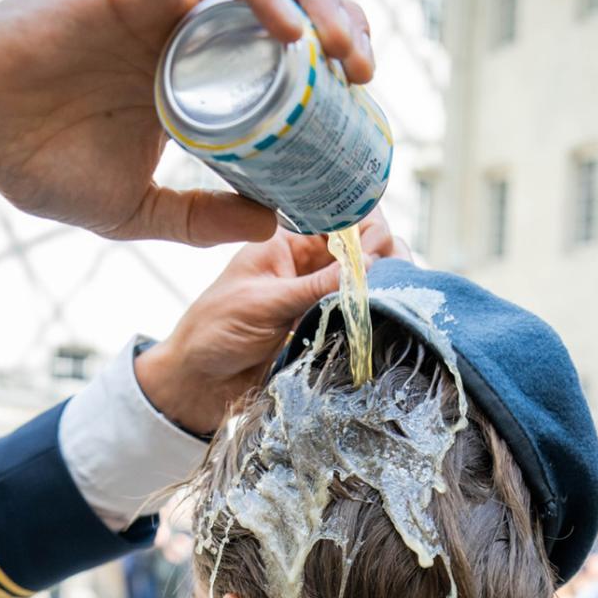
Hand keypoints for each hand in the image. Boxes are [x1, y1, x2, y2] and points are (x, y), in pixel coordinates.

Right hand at [0, 0, 372, 241]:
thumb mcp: (142, 210)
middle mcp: (184, 27)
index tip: (359, 107)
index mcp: (189, 73)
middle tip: (367, 75)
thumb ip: (207, 216)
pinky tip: (288, 28)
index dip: (327, 68)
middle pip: (284, 2)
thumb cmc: (38, 165)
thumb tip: (278, 222)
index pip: (276, 52)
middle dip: (338, 27)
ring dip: (315, 1)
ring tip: (347, 50)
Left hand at [136, 210, 406, 434]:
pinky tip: (389, 316)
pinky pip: (361, 313)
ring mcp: (320, 295)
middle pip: (365, 245)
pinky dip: (379, 312)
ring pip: (369, 279)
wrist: (200, 382)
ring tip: (397, 297)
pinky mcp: (326, 326)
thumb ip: (316, 286)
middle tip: (393, 276)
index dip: (365, 226)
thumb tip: (369, 266)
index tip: (373, 253)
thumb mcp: (264, 302)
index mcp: (287, 240)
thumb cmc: (216, 331)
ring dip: (388, 283)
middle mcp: (308, 262)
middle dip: (385, 253)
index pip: (340, 215)